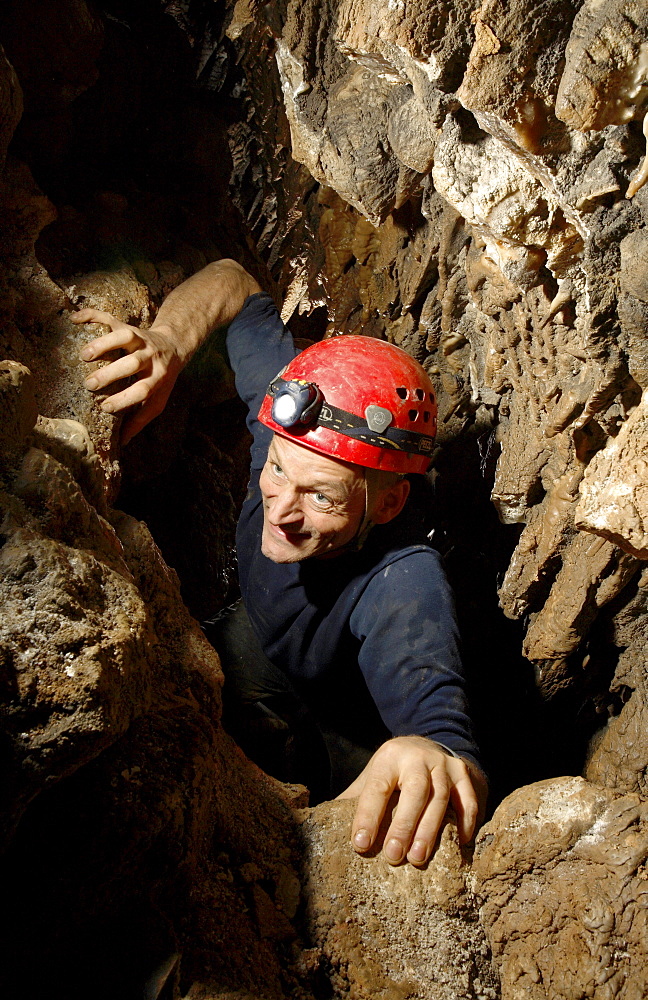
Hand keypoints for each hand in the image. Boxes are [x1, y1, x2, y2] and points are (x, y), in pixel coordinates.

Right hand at [72, 310, 183, 443]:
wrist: (173, 345)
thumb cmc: (161, 379)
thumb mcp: (157, 400)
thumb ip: (140, 419)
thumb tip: (122, 442)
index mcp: (158, 377)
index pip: (143, 390)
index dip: (125, 399)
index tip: (104, 407)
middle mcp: (150, 357)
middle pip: (132, 363)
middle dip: (111, 373)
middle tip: (89, 384)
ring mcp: (139, 339)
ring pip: (124, 337)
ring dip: (104, 344)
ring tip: (84, 355)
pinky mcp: (127, 325)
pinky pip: (110, 317)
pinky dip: (92, 316)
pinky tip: (75, 319)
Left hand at [337, 735, 485, 865]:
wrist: (426, 748)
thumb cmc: (393, 773)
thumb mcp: (373, 777)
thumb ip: (355, 801)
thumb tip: (324, 831)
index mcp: (389, 757)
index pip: (377, 787)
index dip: (368, 816)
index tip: (360, 845)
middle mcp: (418, 757)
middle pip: (414, 790)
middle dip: (403, 825)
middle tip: (393, 857)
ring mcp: (444, 764)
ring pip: (440, 797)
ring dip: (429, 830)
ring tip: (417, 858)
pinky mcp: (464, 775)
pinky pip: (468, 800)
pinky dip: (465, 823)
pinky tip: (458, 845)